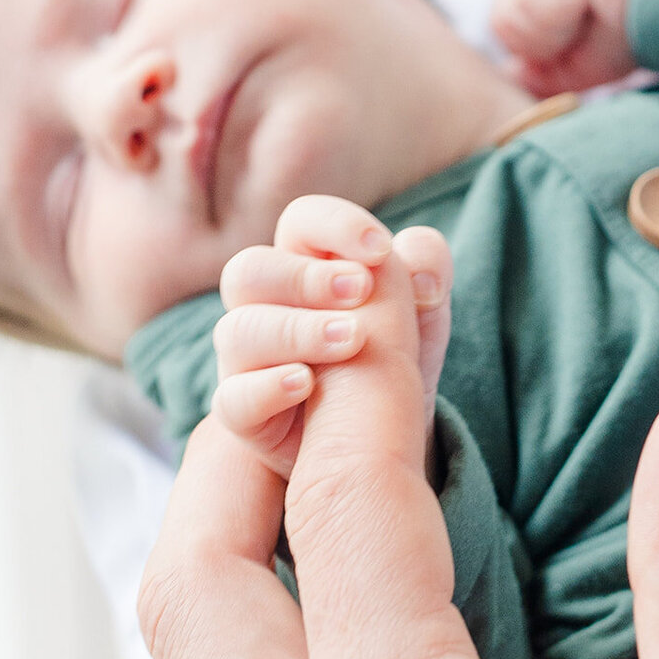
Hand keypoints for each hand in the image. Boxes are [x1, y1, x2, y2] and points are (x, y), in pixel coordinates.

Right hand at [213, 194, 451, 479]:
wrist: (380, 438)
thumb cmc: (392, 357)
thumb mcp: (422, 311)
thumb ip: (427, 269)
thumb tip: (421, 276)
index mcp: (306, 266)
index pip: (301, 221)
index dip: (336, 225)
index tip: (380, 250)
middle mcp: (265, 307)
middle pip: (249, 270)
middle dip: (305, 277)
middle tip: (361, 291)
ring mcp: (247, 362)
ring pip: (237, 330)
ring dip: (297, 329)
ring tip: (353, 341)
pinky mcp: (245, 414)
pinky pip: (232, 398)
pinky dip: (267, 387)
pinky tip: (307, 384)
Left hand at [491, 0, 638, 95]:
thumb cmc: (634, 32)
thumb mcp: (582, 67)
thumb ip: (541, 73)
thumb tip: (510, 71)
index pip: (506, 31)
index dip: (539, 51)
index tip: (579, 40)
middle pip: (501, 22)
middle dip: (544, 41)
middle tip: (583, 25)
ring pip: (508, 11)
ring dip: (553, 26)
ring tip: (586, 9)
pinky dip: (558, 9)